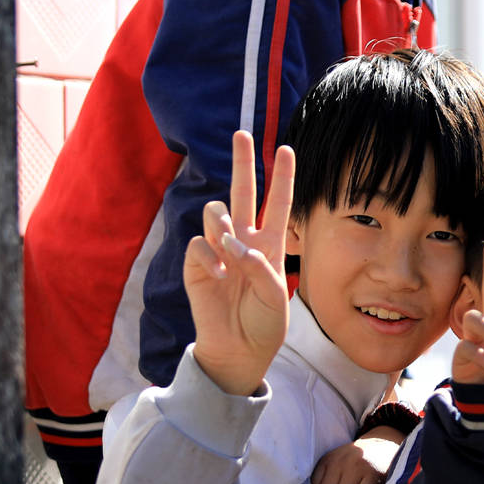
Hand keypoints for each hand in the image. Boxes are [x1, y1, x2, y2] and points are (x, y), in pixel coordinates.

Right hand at [184, 130, 293, 396]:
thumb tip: (231, 242)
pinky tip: (218, 276)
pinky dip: (209, 257)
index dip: (282, 177)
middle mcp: (244, 241)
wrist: (238, 351)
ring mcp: (218, 250)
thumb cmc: (263, 324)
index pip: (277, 204)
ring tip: (230, 248)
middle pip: (243, 193)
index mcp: (269, 245)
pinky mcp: (197, 264)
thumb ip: (257, 266)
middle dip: (243, 163)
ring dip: (224, 224)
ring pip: (216, 212)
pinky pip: (200, 244)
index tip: (286, 149)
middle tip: (242, 133)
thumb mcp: (273, 296)